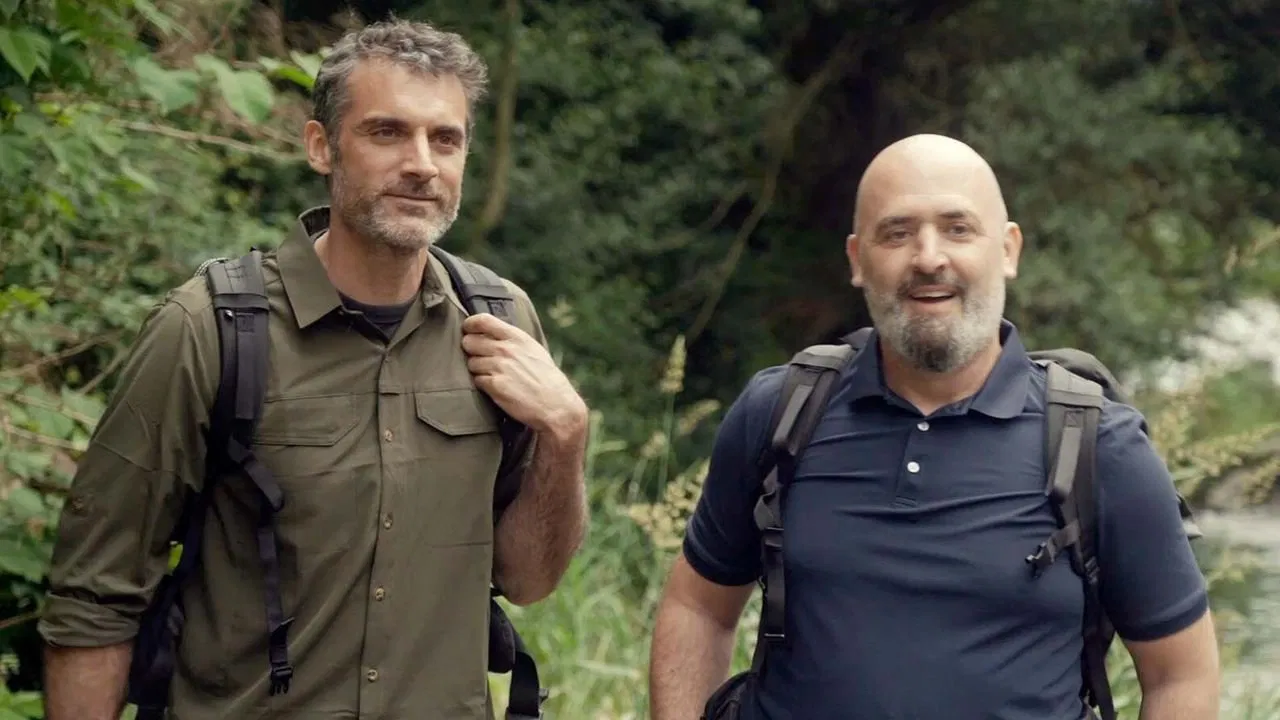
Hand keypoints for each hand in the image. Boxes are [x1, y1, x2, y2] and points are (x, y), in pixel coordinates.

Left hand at [460, 313, 586, 438]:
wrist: (556, 405)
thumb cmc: (546, 379)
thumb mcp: (534, 350)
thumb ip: (512, 340)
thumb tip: (492, 335)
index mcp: (517, 337)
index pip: (483, 320)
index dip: (470, 324)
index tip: (467, 329)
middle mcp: (506, 349)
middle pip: (470, 342)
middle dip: (471, 350)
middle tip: (479, 357)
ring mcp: (499, 367)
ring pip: (471, 363)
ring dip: (477, 369)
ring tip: (493, 375)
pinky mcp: (494, 385)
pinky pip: (477, 380)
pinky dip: (483, 384)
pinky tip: (495, 387)